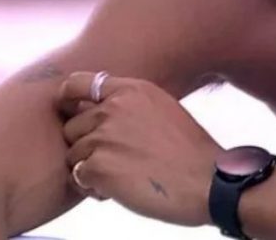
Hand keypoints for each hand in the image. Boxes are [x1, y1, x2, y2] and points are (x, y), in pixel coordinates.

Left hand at [56, 72, 221, 225]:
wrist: (207, 181)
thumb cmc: (190, 152)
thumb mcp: (163, 109)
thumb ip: (130, 106)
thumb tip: (102, 113)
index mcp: (131, 90)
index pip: (77, 84)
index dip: (68, 100)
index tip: (72, 114)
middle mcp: (113, 108)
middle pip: (72, 126)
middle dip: (85, 145)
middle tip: (113, 160)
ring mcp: (104, 136)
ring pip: (73, 154)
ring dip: (89, 168)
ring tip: (120, 176)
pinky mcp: (98, 166)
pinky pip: (77, 178)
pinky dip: (92, 187)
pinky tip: (117, 190)